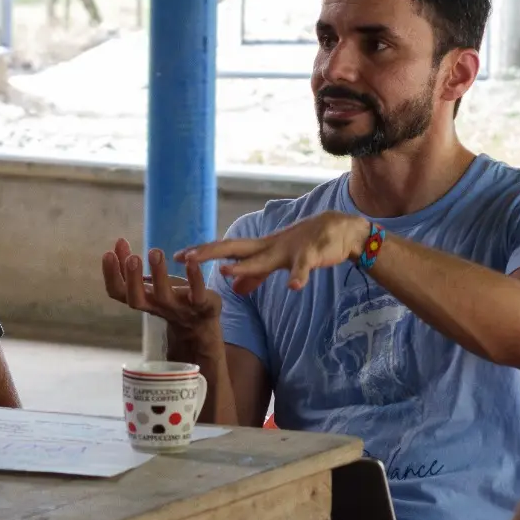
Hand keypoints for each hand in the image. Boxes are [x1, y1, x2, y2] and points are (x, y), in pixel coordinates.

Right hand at [101, 238, 221, 342]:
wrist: (199, 325)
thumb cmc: (169, 298)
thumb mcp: (148, 283)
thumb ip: (131, 265)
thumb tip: (118, 242)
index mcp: (141, 299)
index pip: (118, 292)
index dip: (111, 275)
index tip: (107, 253)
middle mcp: (155, 306)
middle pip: (137, 300)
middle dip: (132, 279)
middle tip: (133, 258)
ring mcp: (177, 308)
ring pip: (164, 296)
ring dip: (159, 274)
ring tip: (155, 251)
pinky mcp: (200, 305)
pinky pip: (197, 293)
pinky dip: (195, 277)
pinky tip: (191, 260)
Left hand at [179, 213, 370, 294]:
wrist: (342, 231)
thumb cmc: (307, 246)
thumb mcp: (276, 262)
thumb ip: (254, 276)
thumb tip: (232, 288)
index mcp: (260, 249)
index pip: (225, 249)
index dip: (202, 253)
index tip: (177, 256)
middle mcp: (269, 247)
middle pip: (234, 249)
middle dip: (209, 253)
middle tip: (186, 257)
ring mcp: (289, 250)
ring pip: (263, 259)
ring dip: (244, 265)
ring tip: (224, 270)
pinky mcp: (312, 255)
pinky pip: (304, 268)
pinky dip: (298, 276)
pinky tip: (294, 287)